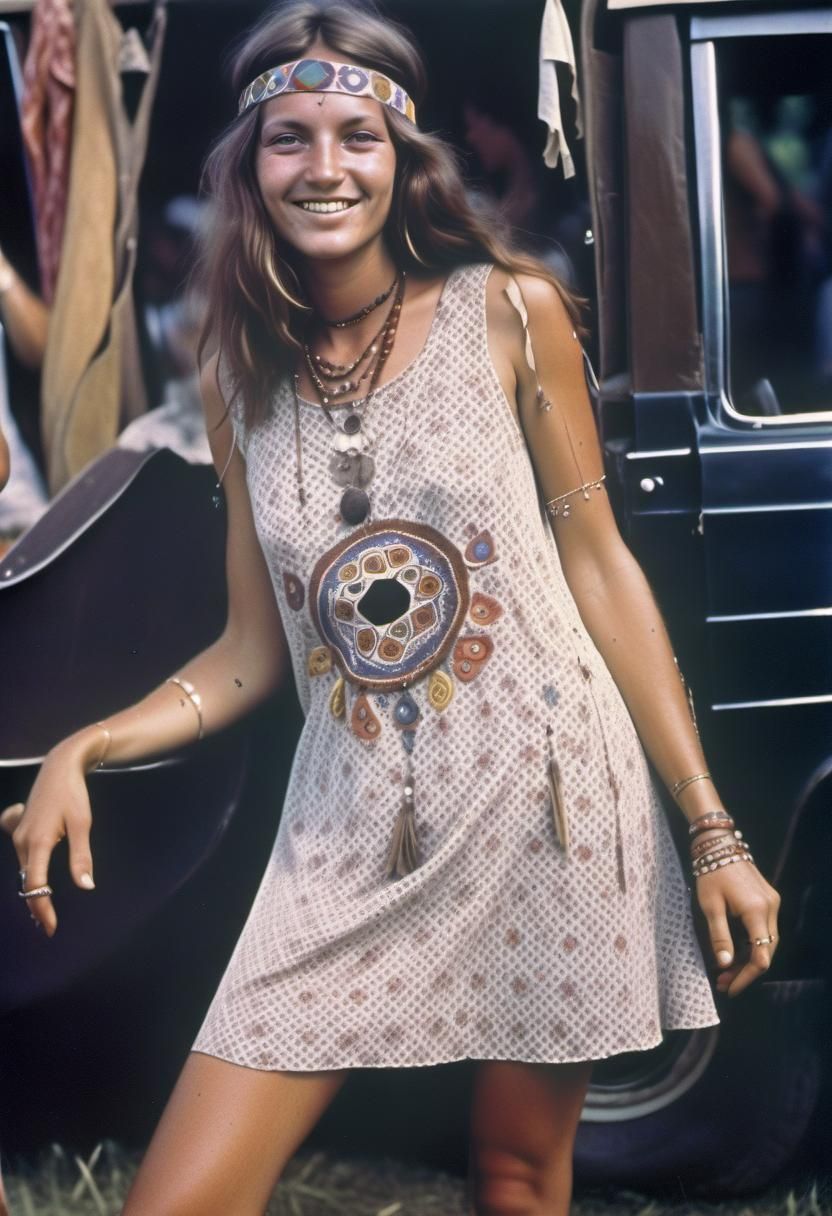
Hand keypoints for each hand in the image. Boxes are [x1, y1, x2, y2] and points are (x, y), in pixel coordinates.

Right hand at [1, 737, 99, 935]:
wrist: (60, 766)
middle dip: (37, 905)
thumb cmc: (74, 794)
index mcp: (37, 842)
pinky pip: (21, 858)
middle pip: (26, 882)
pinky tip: (37, 880)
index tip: (51, 928)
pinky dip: (28, 873)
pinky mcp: (19, 828)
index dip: (42, 909)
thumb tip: (86, 886)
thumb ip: (81, 857)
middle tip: (50, 926)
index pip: (35, 885)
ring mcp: (18, 834)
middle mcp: (22, 841)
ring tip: (45, 910)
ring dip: (33, 890)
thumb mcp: (83, 824)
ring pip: (23, 871)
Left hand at [696, 854, 780, 997]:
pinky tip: (735, 954)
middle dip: (745, 971)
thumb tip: (724, 965)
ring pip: (766, 942)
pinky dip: (751, 944)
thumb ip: (719, 937)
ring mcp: (772, 903)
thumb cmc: (711, 873)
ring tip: (725, 974)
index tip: (729, 989)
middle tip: (723, 984)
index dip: (746, 977)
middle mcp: (771, 908)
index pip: (760, 956)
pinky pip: (764, 930)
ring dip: (748, 959)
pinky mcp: (768, 900)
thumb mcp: (710, 906)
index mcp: (757, 911)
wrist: (719, 844)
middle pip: (766, 952)